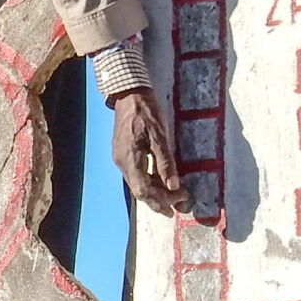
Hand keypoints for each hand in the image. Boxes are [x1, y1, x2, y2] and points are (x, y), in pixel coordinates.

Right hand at [109, 88, 192, 216]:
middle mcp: (122, 163)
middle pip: (139, 190)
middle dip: (159, 200)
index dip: (161, 200)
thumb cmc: (146, 112)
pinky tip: (160, 180)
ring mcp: (120, 158)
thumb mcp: (159, 136)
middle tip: (178, 205)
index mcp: (130, 160)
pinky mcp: (123, 153)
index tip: (179, 201)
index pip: (144, 190)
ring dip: (154, 192)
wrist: (129, 94)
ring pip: (137, 183)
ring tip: (171, 197)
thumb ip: (165, 162)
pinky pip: (136, 174)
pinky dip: (149, 181)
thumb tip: (173, 185)